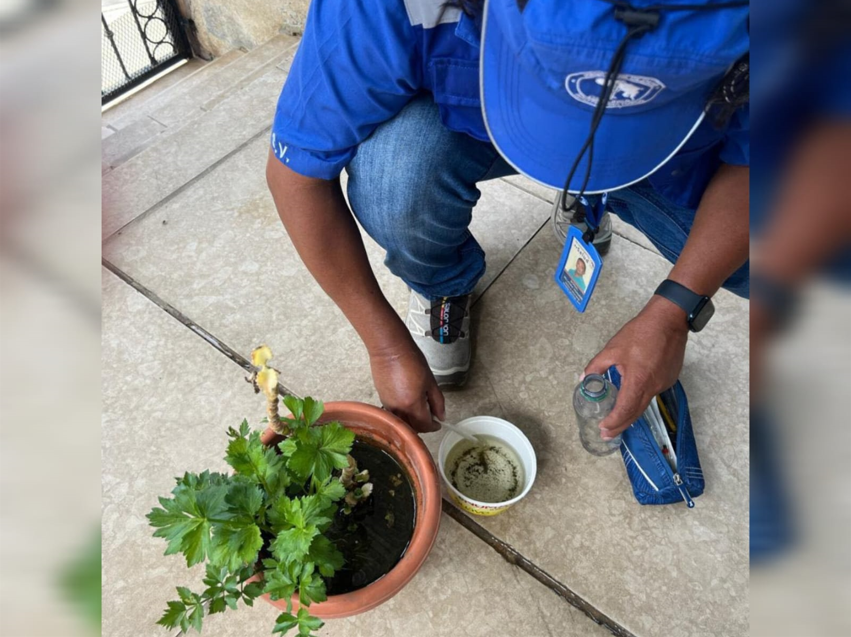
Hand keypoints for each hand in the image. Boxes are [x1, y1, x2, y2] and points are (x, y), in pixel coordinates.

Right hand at [369, 340, 443, 433]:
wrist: (389, 350)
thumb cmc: (411, 360)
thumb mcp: (431, 381)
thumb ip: (438, 402)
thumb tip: (441, 416)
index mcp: (412, 405)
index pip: (425, 426)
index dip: (433, 426)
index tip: (438, 423)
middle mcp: (398, 410)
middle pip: (412, 428)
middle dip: (423, 426)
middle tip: (430, 417)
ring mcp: (388, 406)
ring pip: (402, 423)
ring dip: (412, 422)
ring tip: (419, 409)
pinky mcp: (382, 400)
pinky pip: (394, 414)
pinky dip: (403, 414)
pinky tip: (407, 403)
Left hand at [583, 296, 689, 439]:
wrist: (668, 321)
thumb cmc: (640, 333)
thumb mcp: (612, 349)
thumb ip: (596, 367)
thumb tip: (583, 379)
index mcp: (638, 380)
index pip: (624, 410)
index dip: (613, 422)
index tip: (603, 429)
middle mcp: (652, 386)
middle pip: (635, 413)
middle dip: (620, 425)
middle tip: (607, 434)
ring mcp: (663, 384)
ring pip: (644, 404)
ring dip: (630, 414)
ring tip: (617, 420)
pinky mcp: (669, 379)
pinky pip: (653, 394)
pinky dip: (641, 400)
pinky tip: (632, 399)